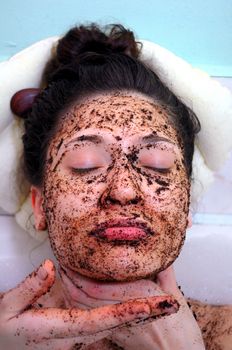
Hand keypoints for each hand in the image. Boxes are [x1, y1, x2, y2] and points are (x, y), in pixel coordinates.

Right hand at [0, 260, 178, 349]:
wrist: (2, 344)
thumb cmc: (4, 329)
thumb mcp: (8, 307)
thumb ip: (28, 288)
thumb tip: (50, 267)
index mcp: (60, 328)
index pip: (102, 320)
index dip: (129, 313)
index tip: (153, 305)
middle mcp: (74, 336)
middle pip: (117, 325)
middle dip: (146, 314)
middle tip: (172, 302)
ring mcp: (77, 338)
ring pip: (115, 327)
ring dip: (140, 316)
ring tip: (164, 303)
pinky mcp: (75, 335)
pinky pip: (105, 327)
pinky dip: (124, 317)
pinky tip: (137, 308)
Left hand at [60, 265, 205, 348]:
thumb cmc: (180, 327)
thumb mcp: (174, 291)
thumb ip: (163, 268)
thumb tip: (158, 248)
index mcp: (135, 296)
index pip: (95, 284)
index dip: (79, 270)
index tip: (72, 254)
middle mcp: (120, 310)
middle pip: (82, 294)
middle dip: (69, 277)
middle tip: (63, 260)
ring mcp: (114, 323)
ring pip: (81, 307)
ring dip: (69, 289)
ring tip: (65, 273)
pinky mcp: (113, 332)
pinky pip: (87, 318)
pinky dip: (76, 304)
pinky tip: (74, 294)